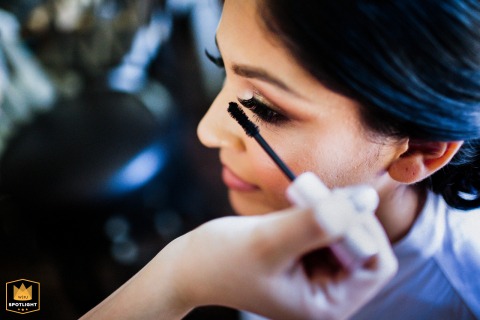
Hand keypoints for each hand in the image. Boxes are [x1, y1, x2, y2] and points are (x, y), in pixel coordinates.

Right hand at [169, 187, 397, 319]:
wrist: (189, 266)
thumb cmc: (220, 261)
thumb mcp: (270, 241)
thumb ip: (320, 221)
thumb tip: (366, 198)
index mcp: (325, 307)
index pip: (375, 265)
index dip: (363, 230)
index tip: (335, 202)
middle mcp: (326, 296)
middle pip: (363, 248)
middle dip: (343, 218)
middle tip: (313, 196)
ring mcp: (316, 278)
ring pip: (345, 236)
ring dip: (328, 212)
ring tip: (300, 201)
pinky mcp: (304, 261)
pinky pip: (326, 231)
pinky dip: (316, 214)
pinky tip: (296, 206)